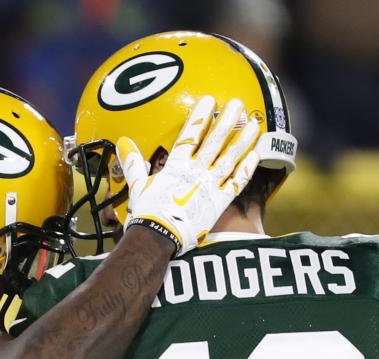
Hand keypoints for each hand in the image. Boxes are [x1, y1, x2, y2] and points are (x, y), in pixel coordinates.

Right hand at [118, 95, 260, 253]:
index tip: (211, 100)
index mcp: (176, 166)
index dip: (201, 116)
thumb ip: (134, 162)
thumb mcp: (138, 185)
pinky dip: (247, 168)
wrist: (158, 238)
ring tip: (254, 124)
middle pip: (215, 141)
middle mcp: (196, 172)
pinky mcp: (219, 203)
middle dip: (227, 121)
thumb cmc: (146, 214)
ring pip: (230, 158)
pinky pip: (236, 183)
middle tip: (238, 104)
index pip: (191, 135)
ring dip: (242, 140)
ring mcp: (209, 186)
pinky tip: (255, 155)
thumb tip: (123, 142)